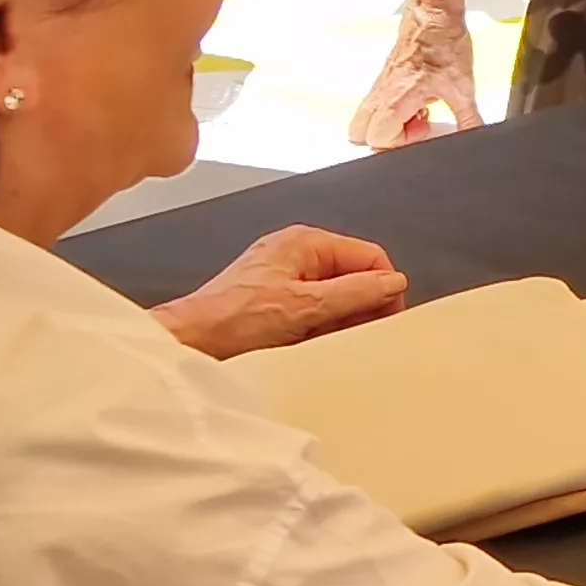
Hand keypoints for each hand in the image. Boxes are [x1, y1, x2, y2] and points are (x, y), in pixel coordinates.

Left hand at [149, 225, 407, 358]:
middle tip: (357, 335)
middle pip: (353, 276)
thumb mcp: (306, 307)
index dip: (384, 288)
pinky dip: (318, 327)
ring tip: (326, 341)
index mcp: (306, 242)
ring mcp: (285, 276)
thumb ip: (356, 292)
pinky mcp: (275, 299)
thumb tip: (393, 282)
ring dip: (338, 320)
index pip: (369, 256)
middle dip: (360, 307)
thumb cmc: (236, 320)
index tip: (387, 319)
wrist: (191, 341)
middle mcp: (297, 253)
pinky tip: (310, 344)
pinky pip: (313, 309)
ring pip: (334, 296)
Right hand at [350, 2, 482, 146]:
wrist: (434, 14)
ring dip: (389, 124)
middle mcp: (382, 93)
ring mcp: (380, 85)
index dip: (401, 143)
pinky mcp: (386, 78)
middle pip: (359, 133)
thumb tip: (475, 135)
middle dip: (386, 138)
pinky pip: (376, 103)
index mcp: (396, 99)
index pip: (377, 138)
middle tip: (413, 128)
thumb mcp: (463, 88)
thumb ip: (469, 118)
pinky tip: (417, 100)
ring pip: (366, 118)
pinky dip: (393, 109)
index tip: (424, 130)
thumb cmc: (443, 43)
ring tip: (416, 114)